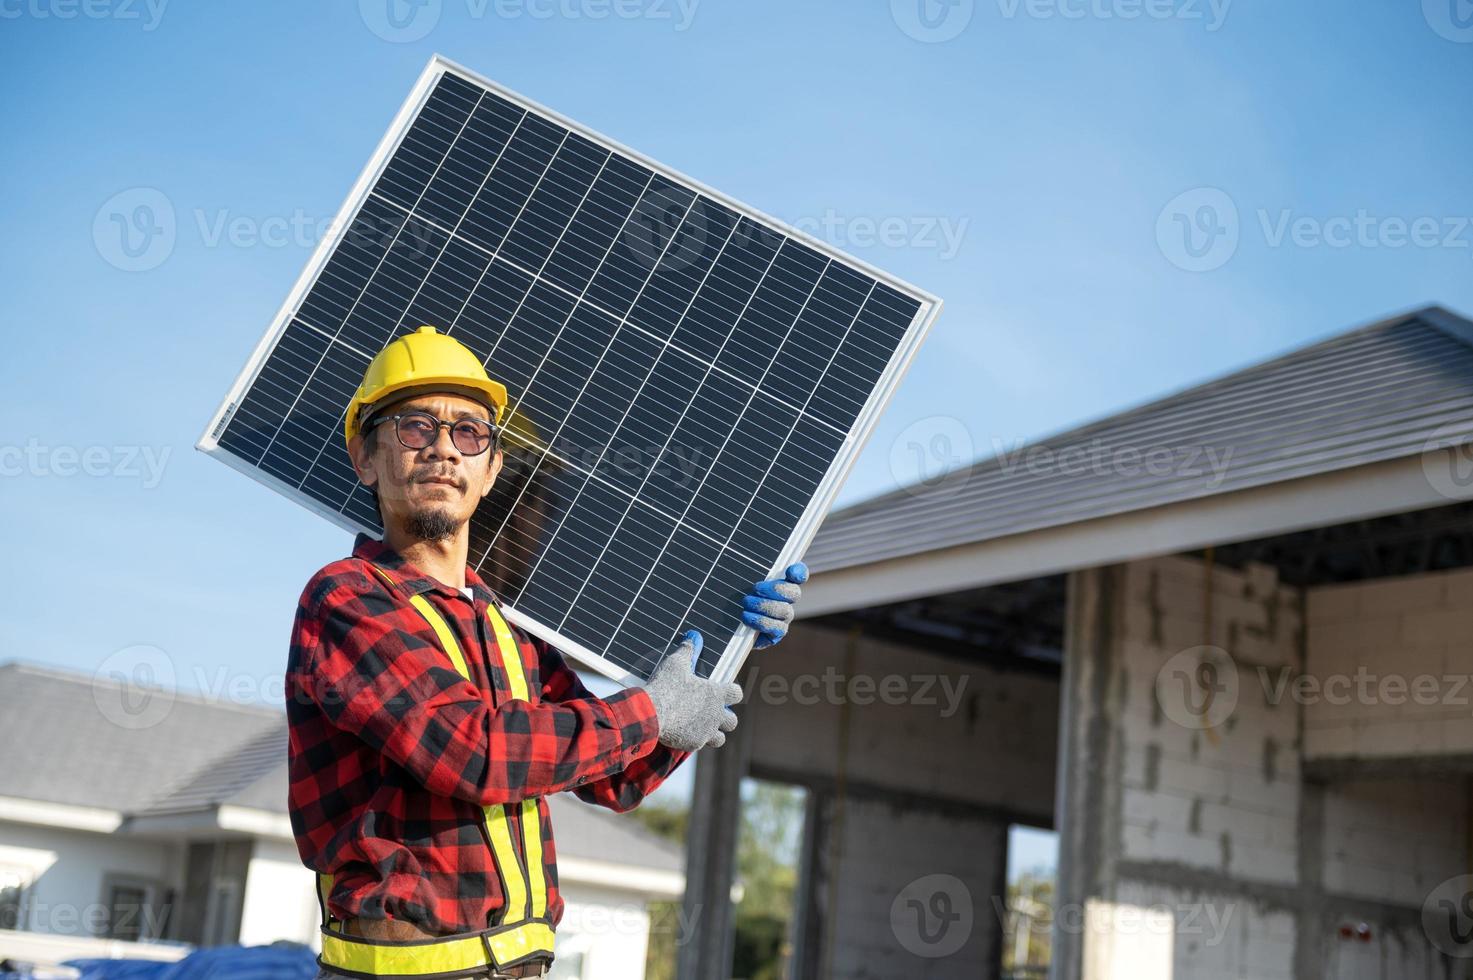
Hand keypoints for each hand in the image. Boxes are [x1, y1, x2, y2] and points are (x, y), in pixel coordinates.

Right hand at [643, 631, 741, 751]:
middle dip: (725, 716)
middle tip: (712, 710)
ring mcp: (706, 731)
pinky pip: (700, 744)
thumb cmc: (665, 685)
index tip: (723, 689)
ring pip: (720, 738)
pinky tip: (684, 732)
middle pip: (732, 720)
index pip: (736, 693)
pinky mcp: (693, 744)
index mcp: (716, 694)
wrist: (650, 713)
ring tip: (703, 725)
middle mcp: (716, 715)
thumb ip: (688, 650)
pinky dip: (695, 739)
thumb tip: (694, 635)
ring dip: (714, 732)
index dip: (731, 691)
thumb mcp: (676, 663)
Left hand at [742, 562, 807, 648]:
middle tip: (755, 588)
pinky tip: (746, 617)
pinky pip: (777, 628)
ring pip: (784, 611)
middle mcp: (787, 601)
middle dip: (775, 590)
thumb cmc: (735, 598)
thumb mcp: (739, 584)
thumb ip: (747, 573)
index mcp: (781, 584)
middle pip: (794, 593)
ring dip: (764, 606)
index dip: (799, 572)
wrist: (728, 626)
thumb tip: (741, 555)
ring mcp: (783, 618)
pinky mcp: (777, 634)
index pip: (799, 575)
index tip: (791, 571)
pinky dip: (761, 622)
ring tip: (745, 603)